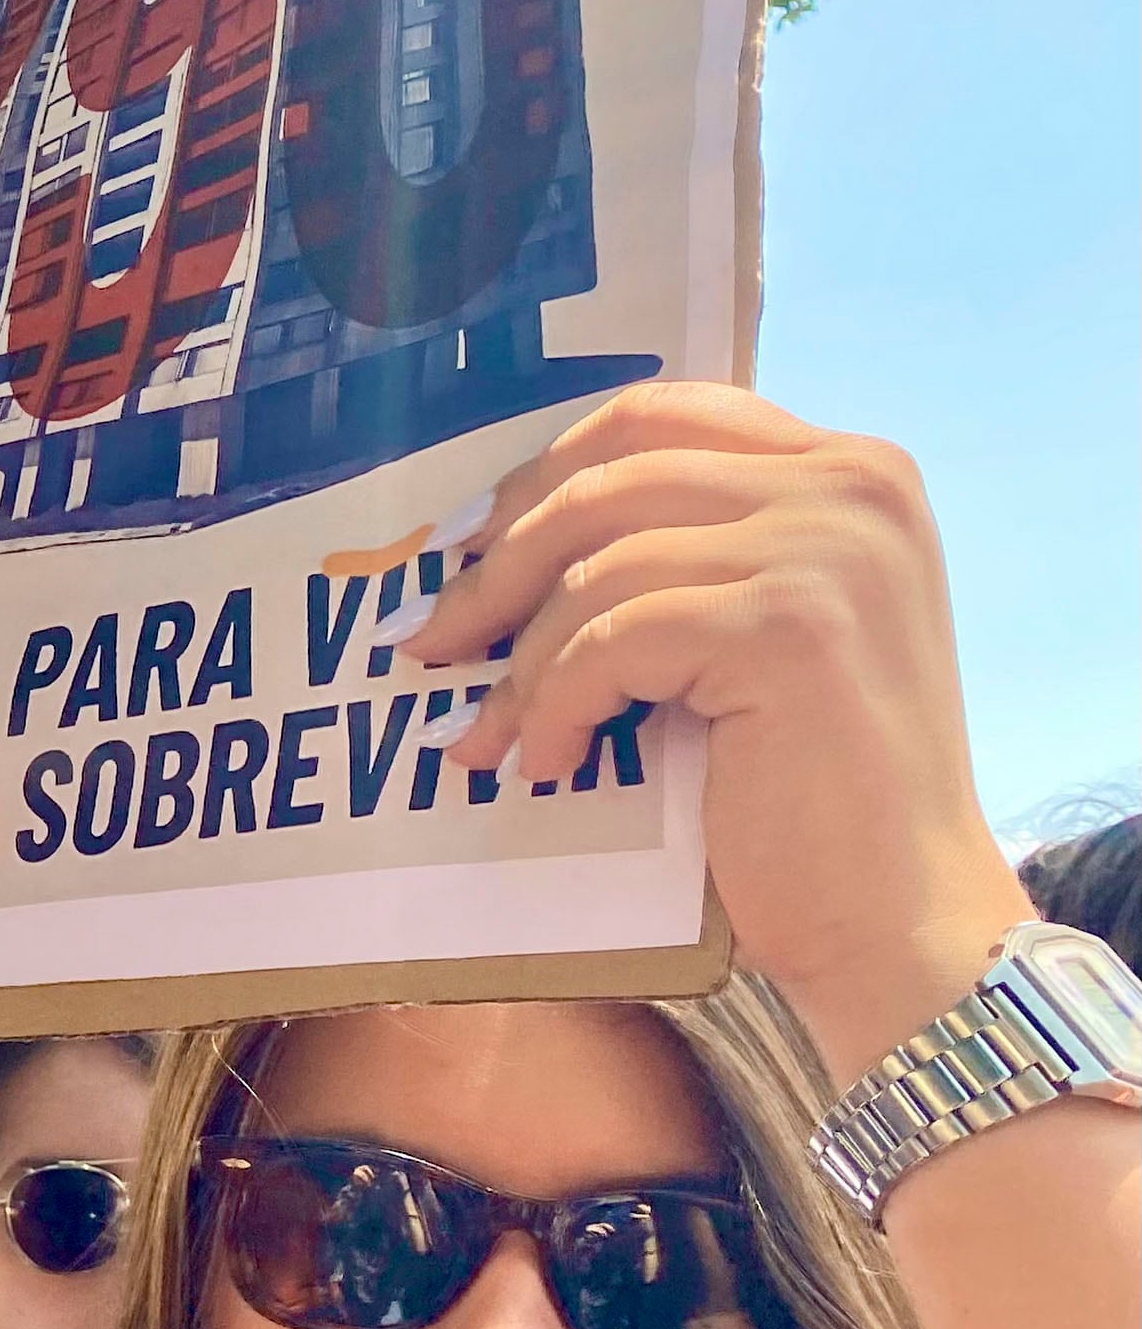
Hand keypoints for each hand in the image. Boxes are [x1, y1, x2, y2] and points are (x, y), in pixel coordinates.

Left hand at [416, 383, 1026, 1077]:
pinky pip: (610, 642)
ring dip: (517, 661)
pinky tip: (546, 765)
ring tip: (481, 733)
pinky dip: (553, 706)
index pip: (664, 416)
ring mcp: (829, 550)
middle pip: (613, 478)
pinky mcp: (789, 627)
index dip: (545, 472)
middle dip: (499, 563)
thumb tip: (500, 540)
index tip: (468, 543)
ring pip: (600, 568)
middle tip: (430, 639)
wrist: (898, 912)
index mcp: (853, 471)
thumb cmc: (810, 791)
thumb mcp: (755, 635)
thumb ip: (684, 559)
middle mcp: (854, 487)